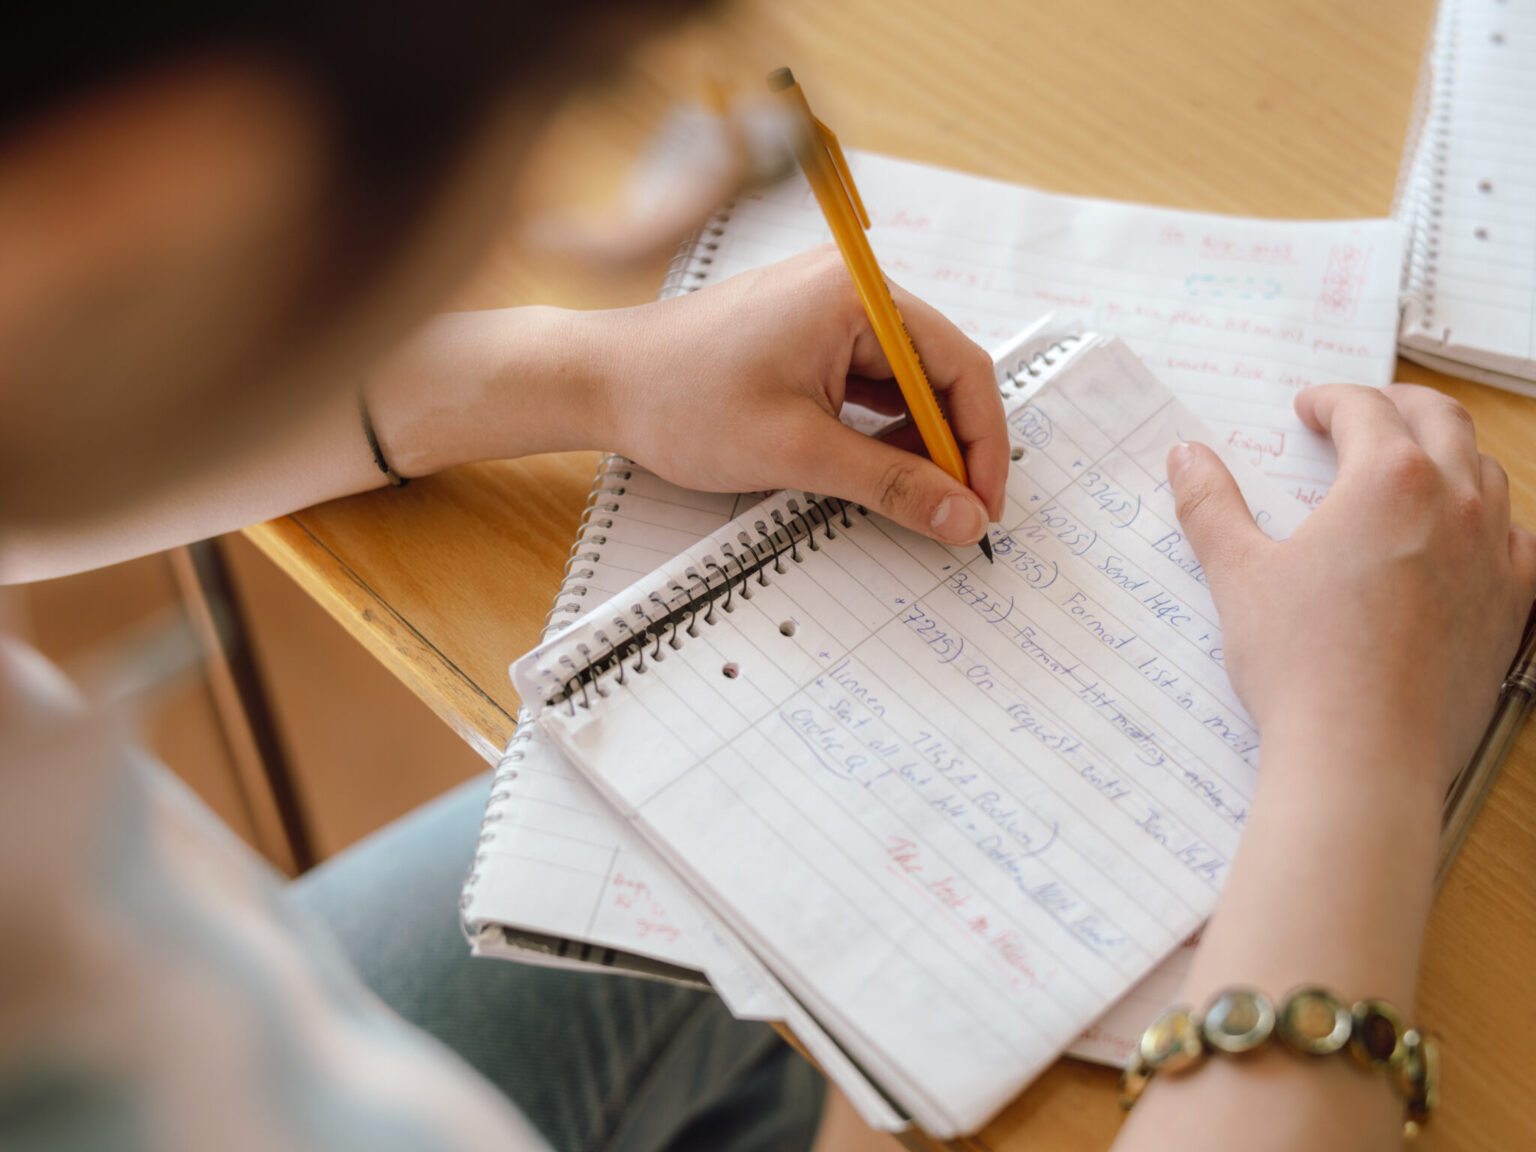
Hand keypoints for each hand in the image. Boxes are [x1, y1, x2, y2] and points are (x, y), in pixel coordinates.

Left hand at [586, 246, 1007, 545]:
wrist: (601, 382)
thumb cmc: (683, 402)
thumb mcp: (798, 453)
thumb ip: (892, 485)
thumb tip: (963, 518)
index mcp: (856, 296)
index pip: (960, 367)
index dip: (981, 444)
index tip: (984, 506)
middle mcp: (850, 290)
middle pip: (939, 373)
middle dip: (953, 447)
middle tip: (958, 515)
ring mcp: (826, 311)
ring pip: (905, 383)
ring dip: (919, 443)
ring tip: (919, 501)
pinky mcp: (806, 337)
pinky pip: (867, 384)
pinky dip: (881, 430)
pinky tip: (880, 471)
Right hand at [1166, 383, 1535, 793]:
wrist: (1363, 755)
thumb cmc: (1302, 666)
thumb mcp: (1238, 575)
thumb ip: (1210, 505)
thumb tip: (1187, 457)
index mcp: (1388, 479)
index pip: (1365, 409)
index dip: (1331, 399)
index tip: (1308, 410)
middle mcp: (1456, 502)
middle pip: (1439, 420)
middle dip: (1396, 405)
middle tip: (1360, 414)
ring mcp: (1493, 554)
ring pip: (1487, 471)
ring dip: (1445, 452)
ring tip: (1409, 465)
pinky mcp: (1511, 605)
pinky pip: (1517, 538)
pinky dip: (1488, 518)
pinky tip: (1464, 535)